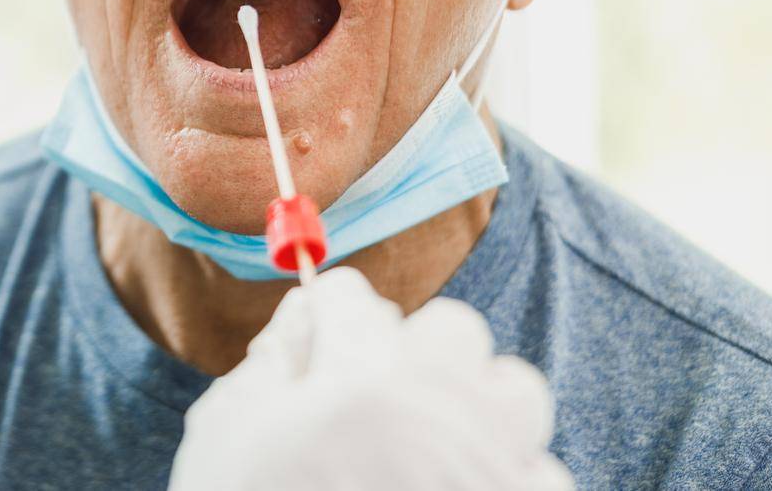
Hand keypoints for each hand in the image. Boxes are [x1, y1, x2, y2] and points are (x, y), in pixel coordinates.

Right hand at [168, 267, 572, 490]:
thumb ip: (270, 366)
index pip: (351, 299)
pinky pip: (544, 476)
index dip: (328, 314)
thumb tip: (301, 317)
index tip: (322, 336)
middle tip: (377, 393)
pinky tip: (462, 489)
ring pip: (516, 394)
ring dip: (479, 408)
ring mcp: (489, 474)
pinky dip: (510, 479)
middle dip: (414, 350)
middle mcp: (439, 420)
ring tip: (434, 443)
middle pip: (452, 331)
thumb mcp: (227, 433)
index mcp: (358, 388)